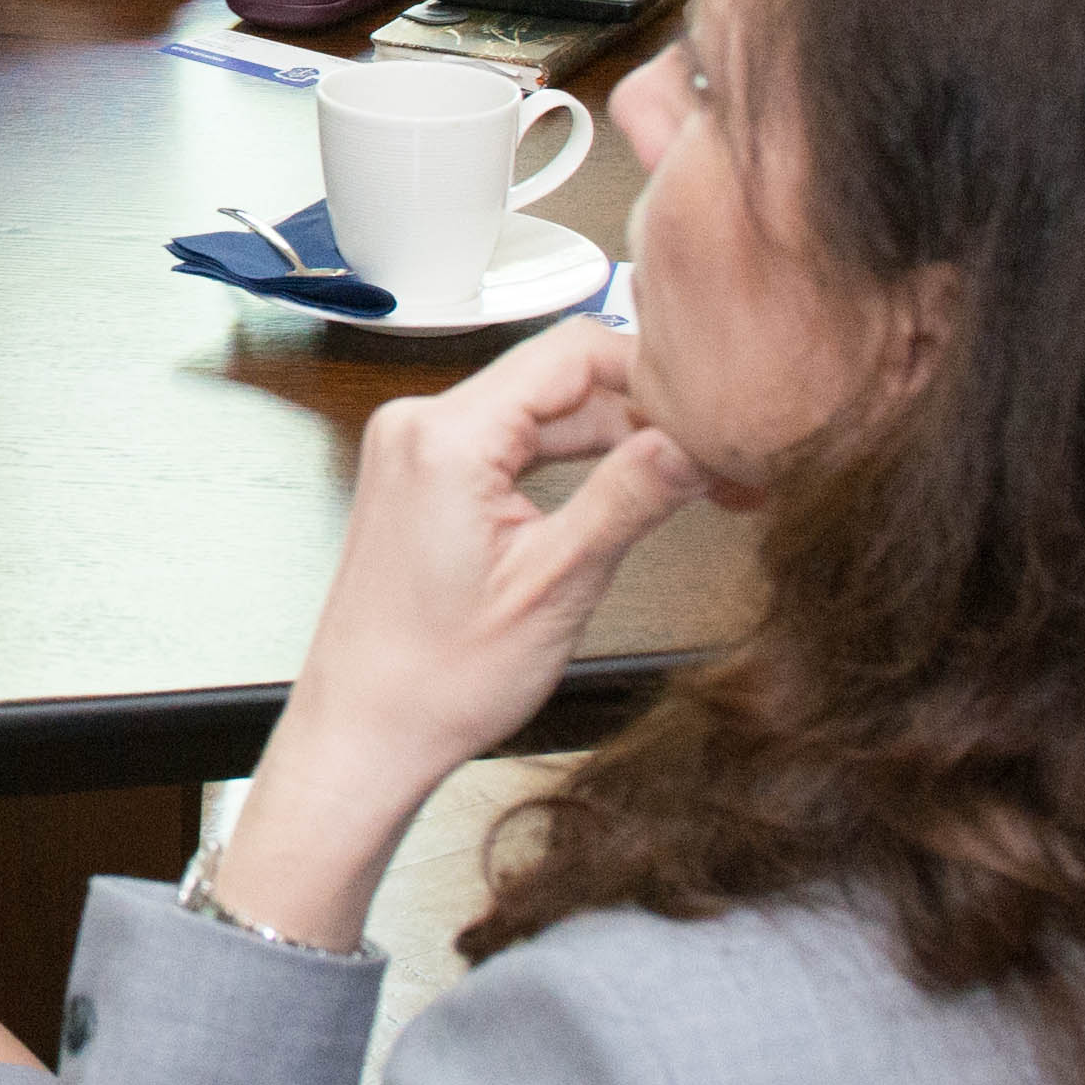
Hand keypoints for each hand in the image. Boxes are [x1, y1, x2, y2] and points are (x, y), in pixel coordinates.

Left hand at [200, 322, 708, 948]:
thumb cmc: (435, 680)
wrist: (364, 734)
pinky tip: (628, 488)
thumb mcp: (558, 585)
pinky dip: (571, 460)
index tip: (714, 412)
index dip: (656, 373)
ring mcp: (416, 448)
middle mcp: (420, 424)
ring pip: (541, 411)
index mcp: (447, 436)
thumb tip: (695, 441)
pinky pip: (512, 442)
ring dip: (615, 438)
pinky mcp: (424, 476)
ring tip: (691, 479)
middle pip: (560, 378)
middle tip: (720, 459)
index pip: (574, 351)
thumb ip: (630, 497)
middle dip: (645, 412)